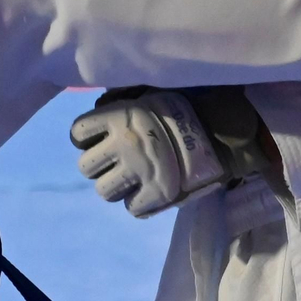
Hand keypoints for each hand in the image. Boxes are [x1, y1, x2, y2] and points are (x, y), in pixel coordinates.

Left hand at [70, 89, 227, 218]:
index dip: (85, 138)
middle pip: (85, 167)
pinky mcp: (158, 195)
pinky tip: (150, 191)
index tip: (98, 139)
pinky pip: (133, 209)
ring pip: (104, 191)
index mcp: (118, 117)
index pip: (77, 132)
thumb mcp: (149, 91)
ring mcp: (138, 172)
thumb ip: (121, 99)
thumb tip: (100, 107)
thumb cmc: (185, 106)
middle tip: (117, 162)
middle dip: (99, 166)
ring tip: (133, 179)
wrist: (223, 130)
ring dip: (117, 187)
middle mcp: (122, 145)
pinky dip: (140, 203)